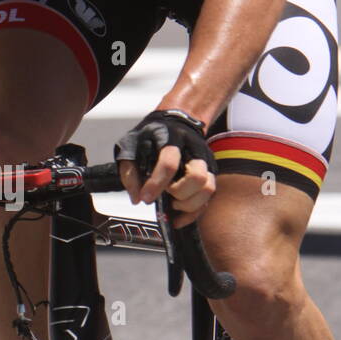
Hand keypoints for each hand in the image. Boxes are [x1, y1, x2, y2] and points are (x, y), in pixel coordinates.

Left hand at [115, 110, 215, 229]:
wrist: (176, 121)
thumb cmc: (151, 136)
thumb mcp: (132, 147)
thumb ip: (130, 173)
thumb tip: (137, 198)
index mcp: (171, 139)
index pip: (169, 163)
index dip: (157, 184)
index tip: (146, 198)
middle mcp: (193, 150)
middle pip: (197, 177)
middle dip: (179, 193)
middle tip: (166, 195)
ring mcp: (205, 162)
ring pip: (208, 188)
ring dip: (189, 204)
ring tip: (173, 204)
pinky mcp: (210, 173)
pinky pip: (208, 198)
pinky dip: (194, 212)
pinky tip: (178, 218)